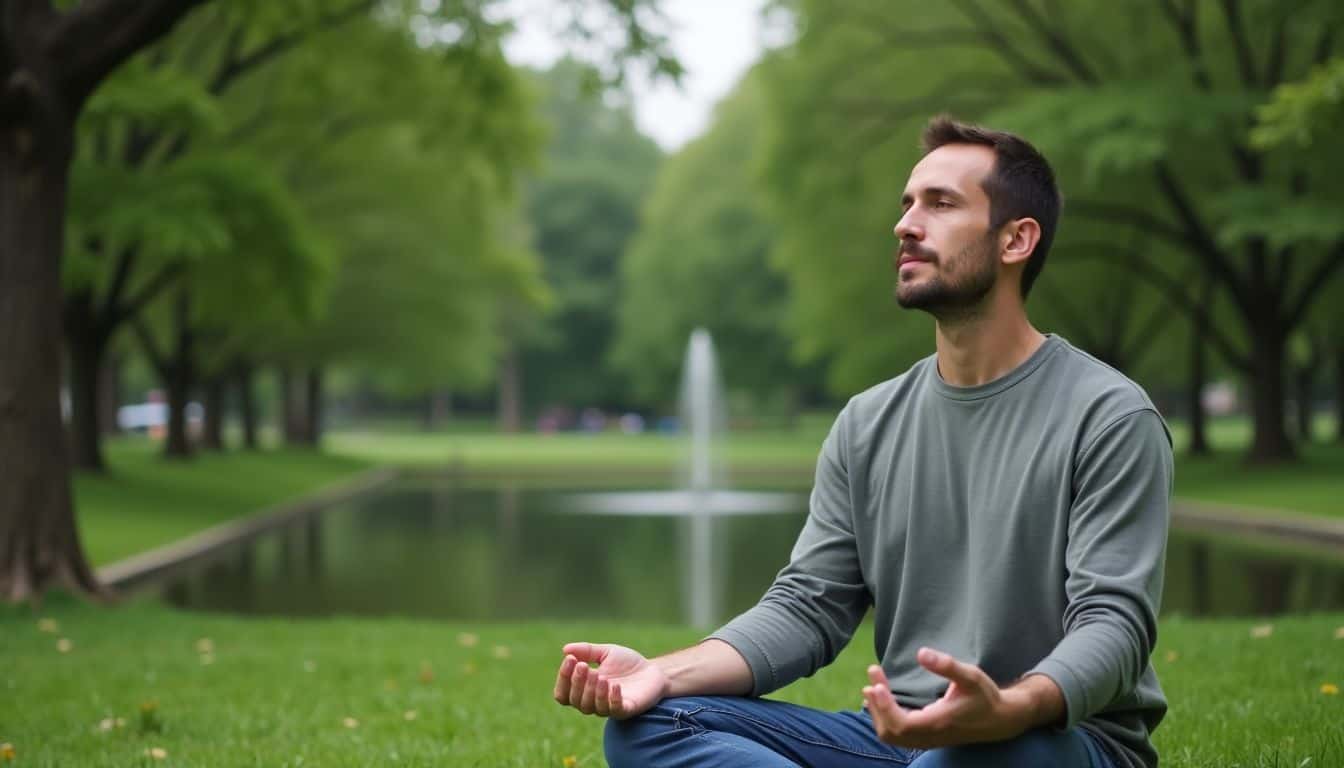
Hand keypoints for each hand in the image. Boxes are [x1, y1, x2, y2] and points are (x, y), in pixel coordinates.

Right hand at [553, 642, 668, 719]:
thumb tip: (565, 650)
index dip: (563, 678)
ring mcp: (609, 707)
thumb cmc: (627, 664)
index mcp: (584, 689)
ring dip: (592, 691)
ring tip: (598, 675)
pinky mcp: (626, 709)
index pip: (564, 693)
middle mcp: (594, 701)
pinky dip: (612, 698)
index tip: (570, 659)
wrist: (654, 671)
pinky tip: (615, 685)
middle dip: (577, 683)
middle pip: (575, 701)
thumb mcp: (606, 652)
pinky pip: (614, 709)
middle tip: (584, 666)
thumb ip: (587, 651)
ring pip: (591, 707)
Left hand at [861, 648, 1033, 748]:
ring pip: (891, 736)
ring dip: (878, 712)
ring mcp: (927, 739)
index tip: (877, 685)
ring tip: (872, 687)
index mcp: (938, 722)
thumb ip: (947, 665)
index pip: (902, 725)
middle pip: (890, 731)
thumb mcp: (970, 676)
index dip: (885, 708)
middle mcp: (930, 735)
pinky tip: (881, 701)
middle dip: (877, 705)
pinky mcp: (926, 738)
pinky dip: (885, 719)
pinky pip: (898, 735)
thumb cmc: (985, 696)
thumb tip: (921, 653)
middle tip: (873, 674)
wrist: (999, 720)